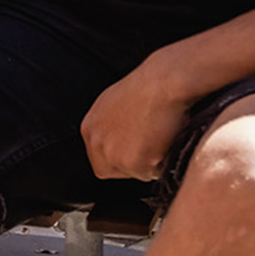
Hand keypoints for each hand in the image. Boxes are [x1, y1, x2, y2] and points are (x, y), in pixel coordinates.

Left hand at [79, 56, 196, 181]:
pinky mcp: (133, 162)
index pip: (98, 159)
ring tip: (159, 136)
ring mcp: (113, 154)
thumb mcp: (114, 103)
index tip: (134, 151)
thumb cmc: (148, 85)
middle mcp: (96, 142)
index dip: (119, 158)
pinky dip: (162, 162)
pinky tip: (165, 140)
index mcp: (89, 128)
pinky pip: (152, 173)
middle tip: (150, 146)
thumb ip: (108, 126)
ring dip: (150, 162)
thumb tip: (119, 139)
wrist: (165, 82)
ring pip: (135, 173)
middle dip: (133, 163)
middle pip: (112, 170)